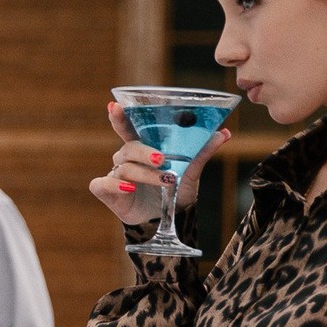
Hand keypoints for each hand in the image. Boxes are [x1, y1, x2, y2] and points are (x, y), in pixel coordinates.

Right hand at [88, 101, 228, 228]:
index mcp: (142, 148)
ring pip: (124, 168)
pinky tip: (129, 189)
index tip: (115, 105)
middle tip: (161, 159)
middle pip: (129, 147)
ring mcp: (116, 175)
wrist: (169, 221)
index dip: (120, 116)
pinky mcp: (107, 193)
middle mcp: (126, 159)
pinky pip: (102, 184)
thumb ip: (201, 152)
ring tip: (167, 181)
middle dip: (144, 152)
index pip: (129, 127)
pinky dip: (115, 186)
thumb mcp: (191, 172)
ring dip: (146, 174)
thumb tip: (224, 133)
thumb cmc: (176, 192)